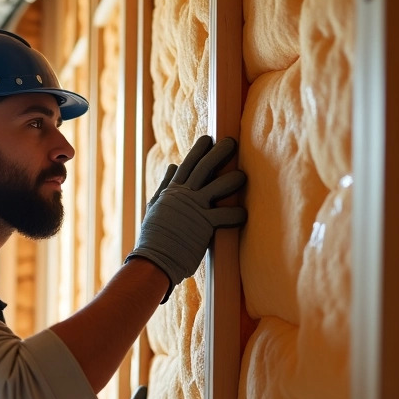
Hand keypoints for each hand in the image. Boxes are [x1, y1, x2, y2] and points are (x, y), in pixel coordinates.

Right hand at [127, 135, 246, 299]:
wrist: (153, 259)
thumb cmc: (154, 236)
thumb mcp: (155, 206)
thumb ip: (165, 186)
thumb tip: (171, 166)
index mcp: (173, 191)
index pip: (188, 164)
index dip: (199, 150)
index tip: (209, 138)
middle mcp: (184, 195)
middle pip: (204, 167)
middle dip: (219, 153)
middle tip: (232, 142)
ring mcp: (195, 209)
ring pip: (218, 186)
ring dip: (233, 179)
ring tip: (243, 176)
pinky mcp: (204, 225)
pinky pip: (226, 216)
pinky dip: (237, 214)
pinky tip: (244, 213)